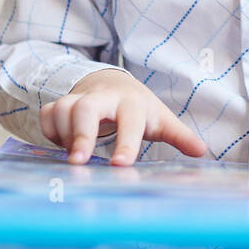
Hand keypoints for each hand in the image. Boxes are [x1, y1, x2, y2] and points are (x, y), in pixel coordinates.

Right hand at [40, 68, 206, 164]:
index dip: (126, 142)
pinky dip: (49, 131)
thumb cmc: (139, 109)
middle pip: (85, 108)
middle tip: (79, 162)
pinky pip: (46, 115)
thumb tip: (202, 151)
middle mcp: (102, 98)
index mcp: (131, 103)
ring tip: (74, 156)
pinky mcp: (60, 103)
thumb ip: (179, 136)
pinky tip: (62, 145)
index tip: (121, 165)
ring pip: (61, 109)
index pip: (129, 120)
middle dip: (81, 134)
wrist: (112, 84)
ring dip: (63, 134)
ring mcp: (79, 98)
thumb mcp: (161, 120)